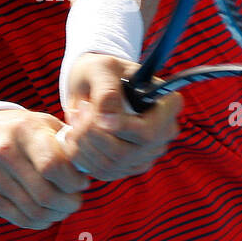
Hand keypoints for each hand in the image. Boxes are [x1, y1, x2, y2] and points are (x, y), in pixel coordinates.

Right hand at [0, 108, 87, 229]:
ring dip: (56, 215)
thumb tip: (89, 168)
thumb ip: (68, 143)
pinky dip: (38, 222)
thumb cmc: (24, 132)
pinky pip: (17, 219)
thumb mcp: (45, 125)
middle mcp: (3, 151)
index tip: (82, 183)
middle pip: (45, 195)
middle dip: (70, 203)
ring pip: (33, 211)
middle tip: (76, 201)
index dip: (74, 182)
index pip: (53, 166)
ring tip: (63, 208)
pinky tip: (46, 215)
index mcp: (24, 129)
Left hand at [59, 53, 182, 181]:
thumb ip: (106, 91)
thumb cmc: (101, 71)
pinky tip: (73, 137)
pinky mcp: (128, 166)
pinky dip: (81, 157)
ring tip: (73, 120)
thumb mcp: (102, 68)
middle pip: (128, 152)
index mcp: (168, 105)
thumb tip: (106, 119)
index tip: (98, 116)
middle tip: (77, 112)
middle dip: (94, 135)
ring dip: (84, 145)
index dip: (123, 129)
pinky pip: (103, 172)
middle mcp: (164, 133)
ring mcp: (148, 153)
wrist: (93, 83)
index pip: (150, 131)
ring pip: (113, 165)